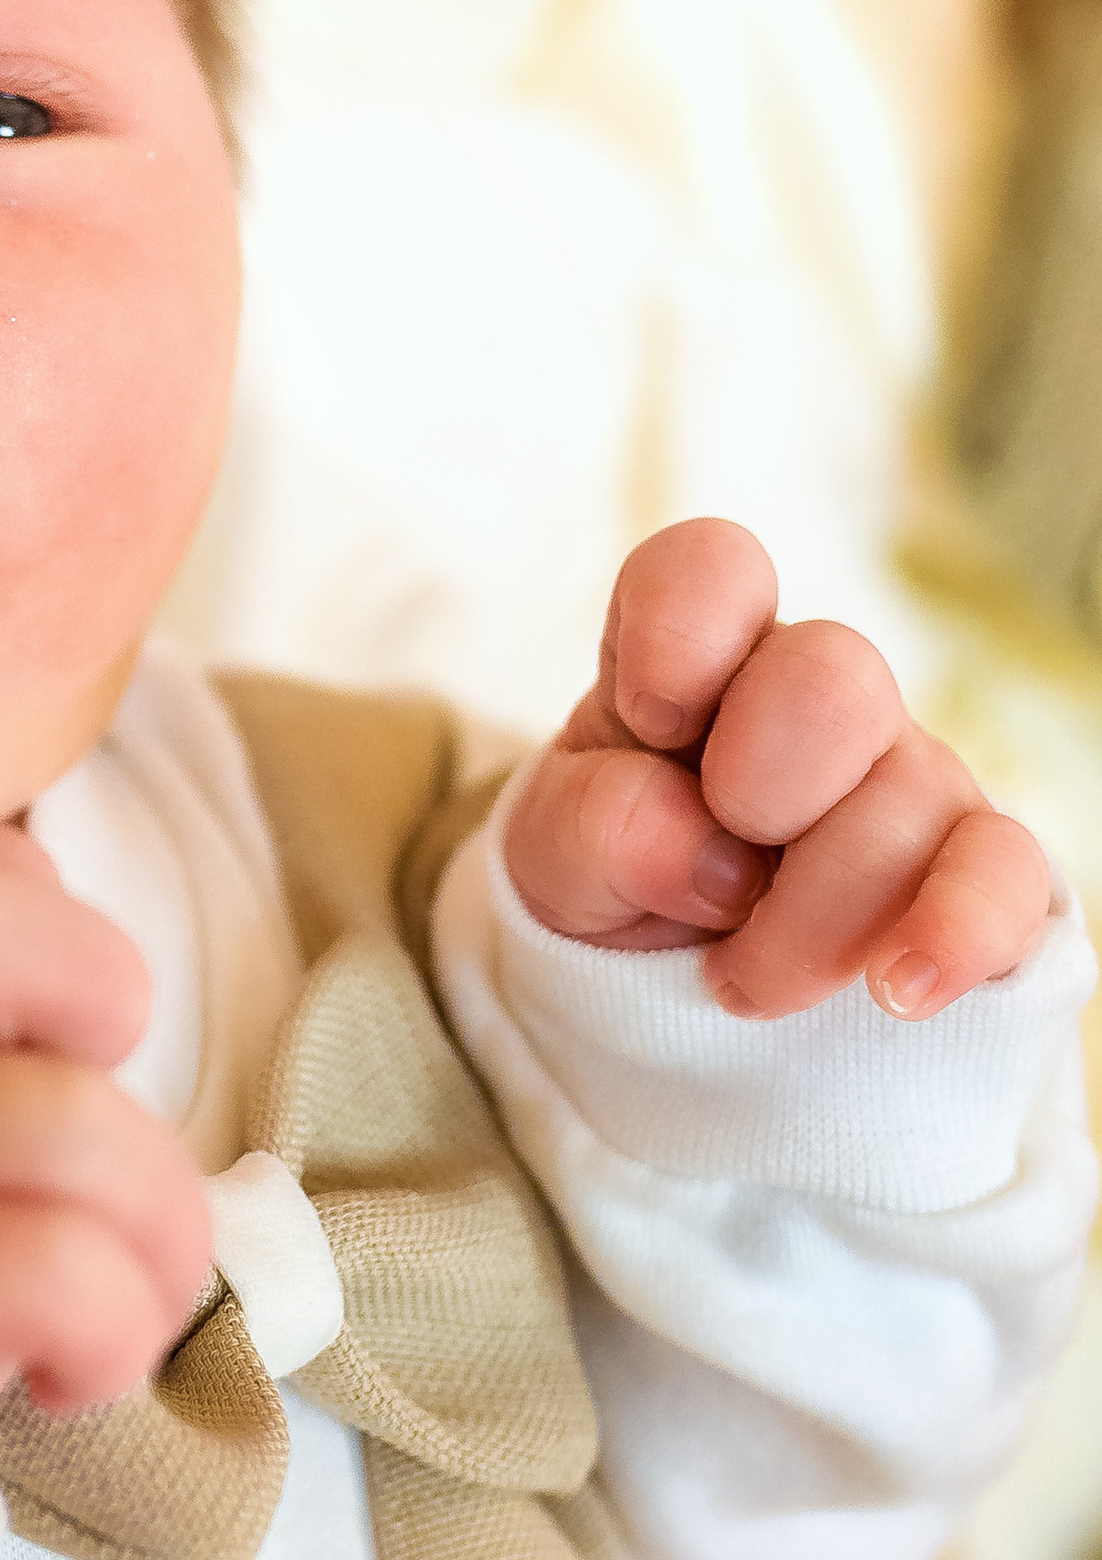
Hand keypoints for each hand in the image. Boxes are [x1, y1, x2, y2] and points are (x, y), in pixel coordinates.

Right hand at [0, 816, 210, 1539]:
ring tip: (111, 1311)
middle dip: (103, 1002)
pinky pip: (70, 1268)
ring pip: (78, 1120)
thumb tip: (100, 1035)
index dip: (29, 907)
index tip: (36, 1029)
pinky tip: (63, 1383)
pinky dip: (116, 1336)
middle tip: (92, 1141)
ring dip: (159, 1238)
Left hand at [507, 519, 1050, 1019]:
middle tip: (714, 875)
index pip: (714, 567)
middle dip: (763, 786)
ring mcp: (908, 777)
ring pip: (909, 798)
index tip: (652, 721)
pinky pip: (1007, 873)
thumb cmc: (615, 882)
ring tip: (741, 983)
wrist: (673, 992)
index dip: (682, 631)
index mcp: (699, 661)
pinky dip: (955, 931)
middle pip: (835, 673)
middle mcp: (815, 700)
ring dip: (809, 922)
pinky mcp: (976, 869)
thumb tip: (714, 859)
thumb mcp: (552, 856)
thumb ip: (596, 827)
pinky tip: (898, 990)